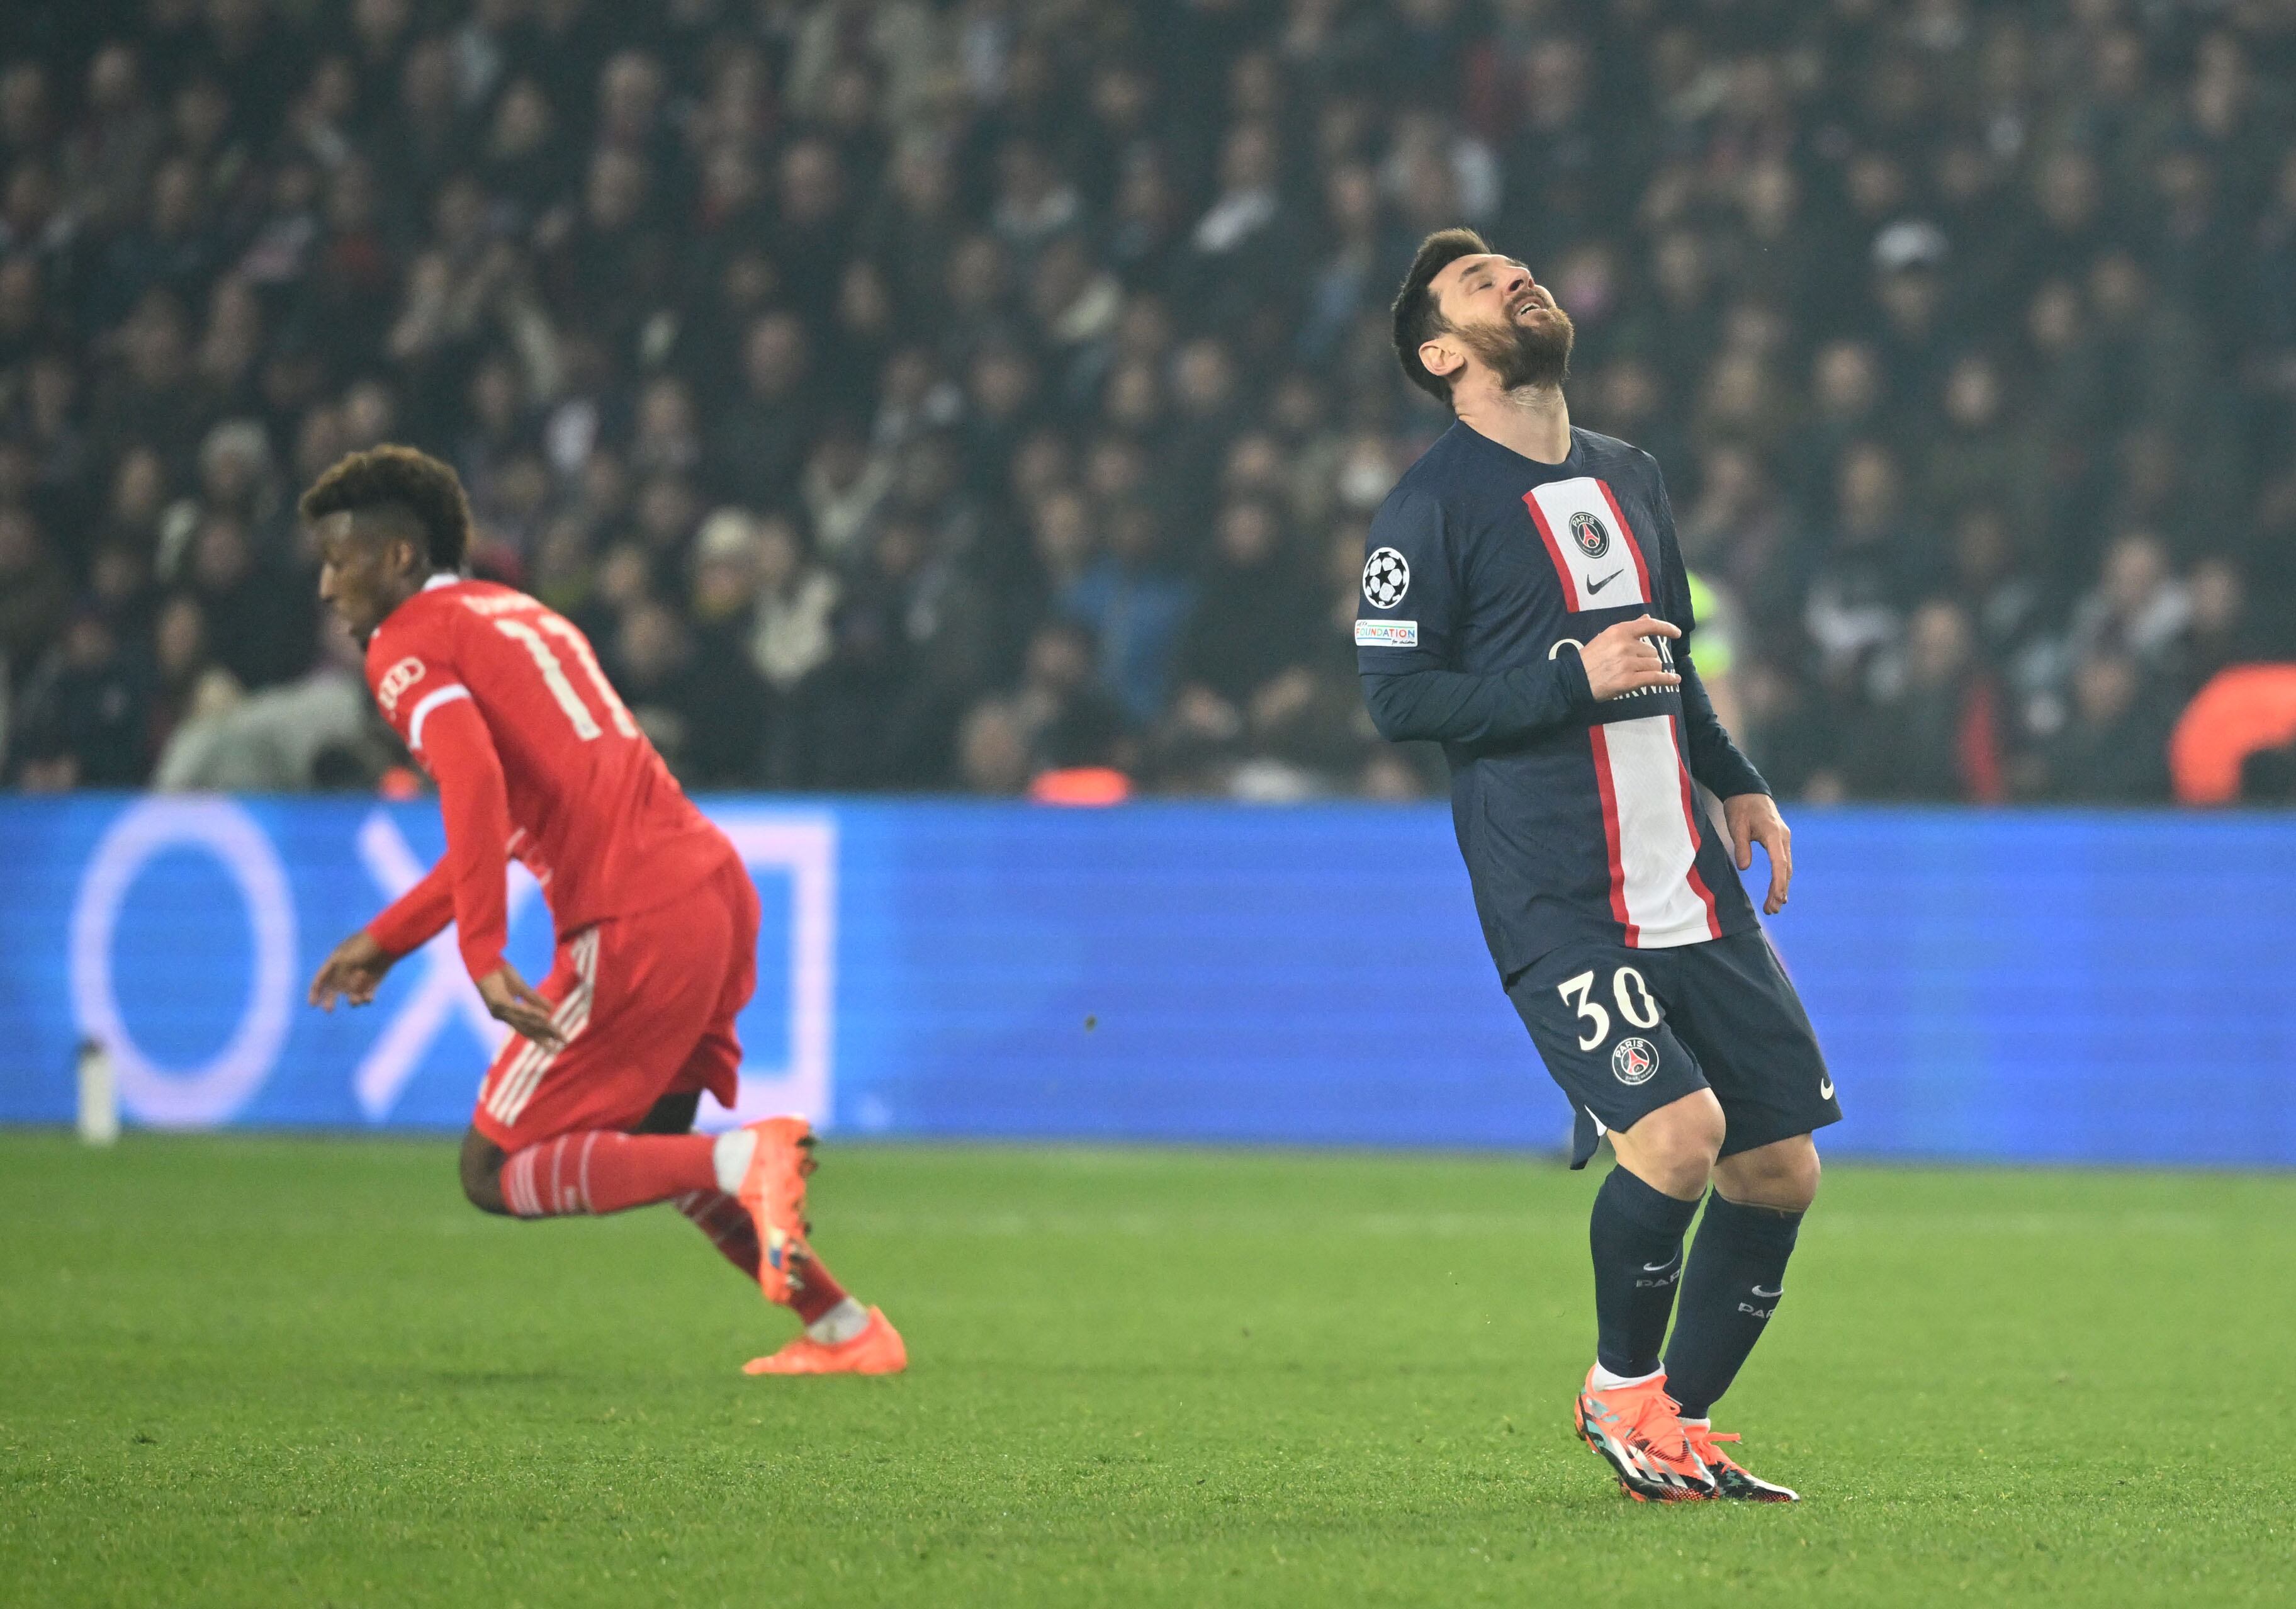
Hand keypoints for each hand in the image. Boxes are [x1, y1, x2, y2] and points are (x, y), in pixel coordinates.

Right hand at [308, 930, 396, 1011]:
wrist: (388, 941)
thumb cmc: (364, 948)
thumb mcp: (346, 960)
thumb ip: (340, 976)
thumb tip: (341, 991)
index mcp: (335, 962)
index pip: (321, 978)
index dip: (315, 992)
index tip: (312, 1004)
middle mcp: (346, 971)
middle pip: (334, 990)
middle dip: (330, 1000)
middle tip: (328, 1010)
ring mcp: (360, 977)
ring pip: (351, 995)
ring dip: (352, 999)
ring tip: (358, 999)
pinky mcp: (374, 982)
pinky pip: (367, 995)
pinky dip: (367, 999)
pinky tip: (369, 998)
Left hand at [477, 963, 563, 1048]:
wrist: (485, 963)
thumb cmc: (501, 975)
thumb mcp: (522, 988)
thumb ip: (536, 999)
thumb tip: (552, 1010)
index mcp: (510, 1014)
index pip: (530, 1028)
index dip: (545, 1034)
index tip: (561, 1040)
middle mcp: (505, 1016)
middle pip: (528, 1029)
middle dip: (545, 1035)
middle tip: (562, 1041)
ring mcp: (500, 1011)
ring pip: (523, 1021)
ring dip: (540, 1025)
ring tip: (554, 1029)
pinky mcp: (497, 1002)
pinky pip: (516, 1009)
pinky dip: (529, 1013)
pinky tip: (542, 1016)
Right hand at [1579, 616, 1682, 700]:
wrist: (1574, 679)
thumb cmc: (1589, 658)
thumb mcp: (1606, 637)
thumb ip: (1630, 629)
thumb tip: (1647, 618)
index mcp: (1619, 631)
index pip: (1649, 626)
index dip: (1666, 628)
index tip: (1676, 633)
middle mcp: (1625, 645)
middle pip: (1652, 652)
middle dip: (1647, 659)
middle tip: (1631, 665)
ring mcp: (1628, 664)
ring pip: (1655, 665)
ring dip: (1650, 670)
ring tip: (1635, 674)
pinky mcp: (1629, 681)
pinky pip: (1656, 678)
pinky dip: (1667, 680)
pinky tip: (1674, 680)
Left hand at [1726, 792, 1792, 914]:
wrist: (1748, 791)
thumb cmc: (1740, 807)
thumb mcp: (1736, 825)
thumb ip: (1741, 846)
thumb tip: (1744, 868)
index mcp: (1773, 833)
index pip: (1779, 862)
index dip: (1779, 882)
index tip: (1777, 898)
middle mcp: (1783, 837)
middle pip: (1785, 869)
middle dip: (1780, 891)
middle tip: (1772, 910)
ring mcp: (1783, 839)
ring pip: (1786, 867)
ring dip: (1781, 887)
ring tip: (1774, 907)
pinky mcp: (1780, 841)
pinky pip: (1783, 862)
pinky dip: (1781, 878)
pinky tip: (1778, 892)